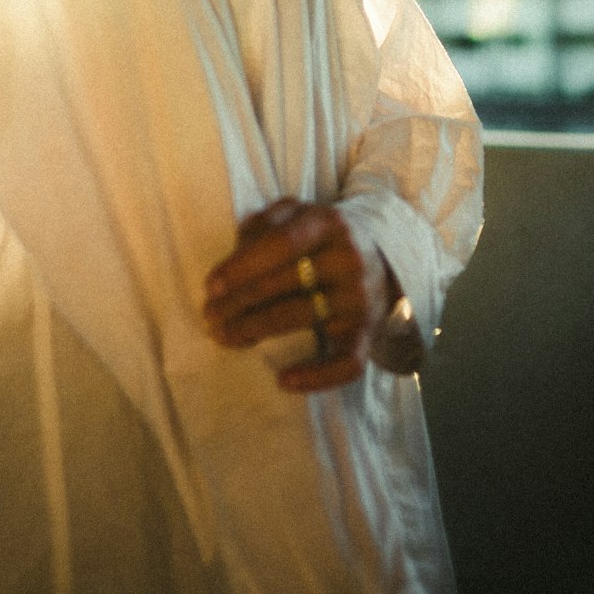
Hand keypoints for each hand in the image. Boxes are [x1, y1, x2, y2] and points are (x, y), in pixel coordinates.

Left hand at [202, 198, 396, 392]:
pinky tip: (283, 380)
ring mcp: (360, 298)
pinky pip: (346, 363)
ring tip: (226, 337)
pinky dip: (316, 376)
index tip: (211, 285)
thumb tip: (235, 254)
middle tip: (209, 315)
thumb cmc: (323, 237)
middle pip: (287, 282)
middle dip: (241, 301)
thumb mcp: (300, 214)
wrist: (383, 258)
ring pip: (303, 316)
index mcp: (328, 223)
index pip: (282, 243)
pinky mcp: (368, 333)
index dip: (243, 265)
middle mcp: (348, 259)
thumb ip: (265, 222)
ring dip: (257, 329)